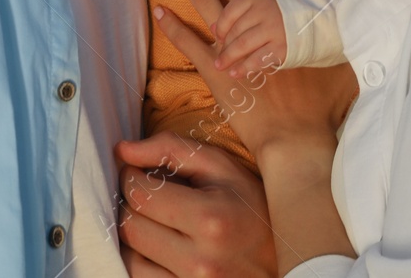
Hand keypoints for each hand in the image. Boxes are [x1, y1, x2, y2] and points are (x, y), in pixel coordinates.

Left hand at [115, 131, 274, 276]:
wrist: (288, 259)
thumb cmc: (254, 207)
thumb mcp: (222, 168)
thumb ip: (171, 150)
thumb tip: (122, 150)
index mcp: (211, 218)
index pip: (140, 194)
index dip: (131, 177)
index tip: (140, 173)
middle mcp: (200, 260)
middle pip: (131, 227)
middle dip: (131, 205)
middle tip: (146, 195)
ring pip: (130, 259)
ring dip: (134, 236)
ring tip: (155, 221)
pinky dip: (143, 261)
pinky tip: (160, 246)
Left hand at [157, 0, 355, 159]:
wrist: (297, 138)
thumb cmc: (323, 103)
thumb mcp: (341, 56)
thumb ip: (346, 28)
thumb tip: (370, 2)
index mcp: (287, 14)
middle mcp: (258, 22)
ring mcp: (235, 45)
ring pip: (206, 2)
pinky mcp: (217, 70)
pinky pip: (190, 44)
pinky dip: (174, 27)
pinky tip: (160, 8)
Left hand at [214, 0, 286, 79]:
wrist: (324, 19)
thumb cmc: (290, 12)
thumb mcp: (266, 2)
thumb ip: (241, 12)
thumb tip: (212, 27)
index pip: (230, 12)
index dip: (220, 27)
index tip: (218, 38)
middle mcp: (264, 11)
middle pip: (234, 30)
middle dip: (224, 46)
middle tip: (219, 58)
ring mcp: (273, 29)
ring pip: (242, 45)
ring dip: (228, 58)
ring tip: (220, 67)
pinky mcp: (282, 47)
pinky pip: (257, 60)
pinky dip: (244, 68)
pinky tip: (236, 74)